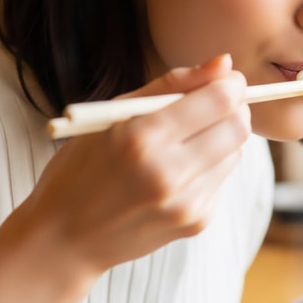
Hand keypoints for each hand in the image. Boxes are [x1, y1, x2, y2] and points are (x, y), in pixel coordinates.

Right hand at [18, 54, 250, 277]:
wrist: (64, 239)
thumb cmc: (83, 166)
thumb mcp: (114, 114)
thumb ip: (173, 84)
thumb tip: (225, 63)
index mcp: (142, 138)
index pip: (219, 101)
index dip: (232, 84)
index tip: (228, 80)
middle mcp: (167, 173)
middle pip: (238, 127)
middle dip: (234, 109)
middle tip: (213, 106)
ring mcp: (185, 203)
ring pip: (236, 152)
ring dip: (221, 138)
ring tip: (185, 141)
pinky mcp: (195, 222)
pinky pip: (222, 179)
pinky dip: (209, 167)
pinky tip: (177, 172)